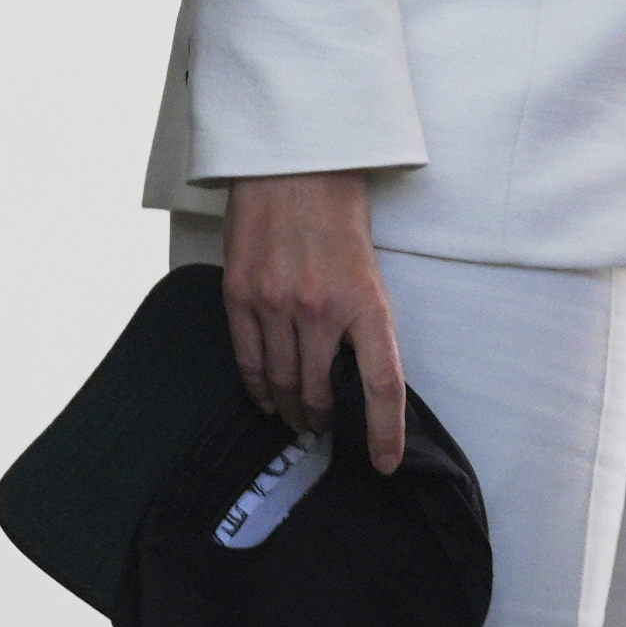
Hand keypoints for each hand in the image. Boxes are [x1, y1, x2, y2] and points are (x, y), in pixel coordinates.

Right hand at [221, 172, 406, 470]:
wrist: (294, 164)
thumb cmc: (341, 209)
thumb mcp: (370, 264)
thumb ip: (362, 314)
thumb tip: (355, 367)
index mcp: (367, 301)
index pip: (381, 383)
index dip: (384, 429)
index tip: (386, 462)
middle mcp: (320, 311)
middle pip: (320, 393)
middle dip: (323, 421)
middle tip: (326, 431)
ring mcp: (275, 306)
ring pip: (279, 383)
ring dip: (288, 410)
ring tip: (296, 421)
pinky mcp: (239, 297)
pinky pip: (245, 359)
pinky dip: (255, 387)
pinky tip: (264, 398)